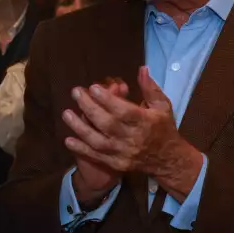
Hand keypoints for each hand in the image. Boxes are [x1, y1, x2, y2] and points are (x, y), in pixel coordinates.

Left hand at [63, 68, 203, 201]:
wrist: (168, 159)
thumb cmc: (163, 127)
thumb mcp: (162, 106)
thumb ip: (150, 88)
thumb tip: (142, 69)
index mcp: (145, 122)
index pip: (124, 111)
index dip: (107, 100)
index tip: (92, 87)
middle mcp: (133, 138)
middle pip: (107, 124)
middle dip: (89, 108)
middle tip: (76, 93)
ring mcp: (123, 153)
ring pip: (98, 141)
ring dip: (80, 128)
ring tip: (66, 113)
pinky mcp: (117, 163)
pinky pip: (97, 156)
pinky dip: (81, 149)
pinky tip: (68, 140)